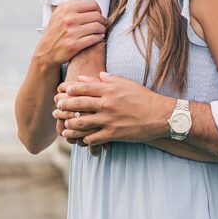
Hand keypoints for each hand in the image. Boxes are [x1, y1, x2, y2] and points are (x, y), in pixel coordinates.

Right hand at [35, 0, 106, 68]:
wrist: (46, 51)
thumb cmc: (54, 32)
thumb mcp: (58, 14)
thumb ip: (70, 5)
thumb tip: (83, 0)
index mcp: (66, 9)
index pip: (92, 4)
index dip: (98, 9)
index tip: (98, 14)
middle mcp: (69, 19)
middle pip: (97, 15)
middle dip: (102, 20)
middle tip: (102, 24)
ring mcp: (72, 32)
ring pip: (97, 27)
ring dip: (102, 29)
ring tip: (101, 31)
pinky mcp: (75, 45)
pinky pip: (94, 38)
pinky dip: (99, 37)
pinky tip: (98, 37)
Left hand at [53, 73, 173, 146]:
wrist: (161, 115)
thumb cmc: (144, 97)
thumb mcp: (126, 83)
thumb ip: (107, 79)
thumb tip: (90, 76)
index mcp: (110, 89)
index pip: (83, 88)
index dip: (70, 90)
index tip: (62, 91)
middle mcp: (107, 104)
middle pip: (78, 105)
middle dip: (64, 107)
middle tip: (56, 109)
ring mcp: (109, 120)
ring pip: (82, 123)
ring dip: (70, 126)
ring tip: (63, 128)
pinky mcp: (114, 134)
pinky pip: (93, 138)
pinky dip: (84, 140)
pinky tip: (80, 141)